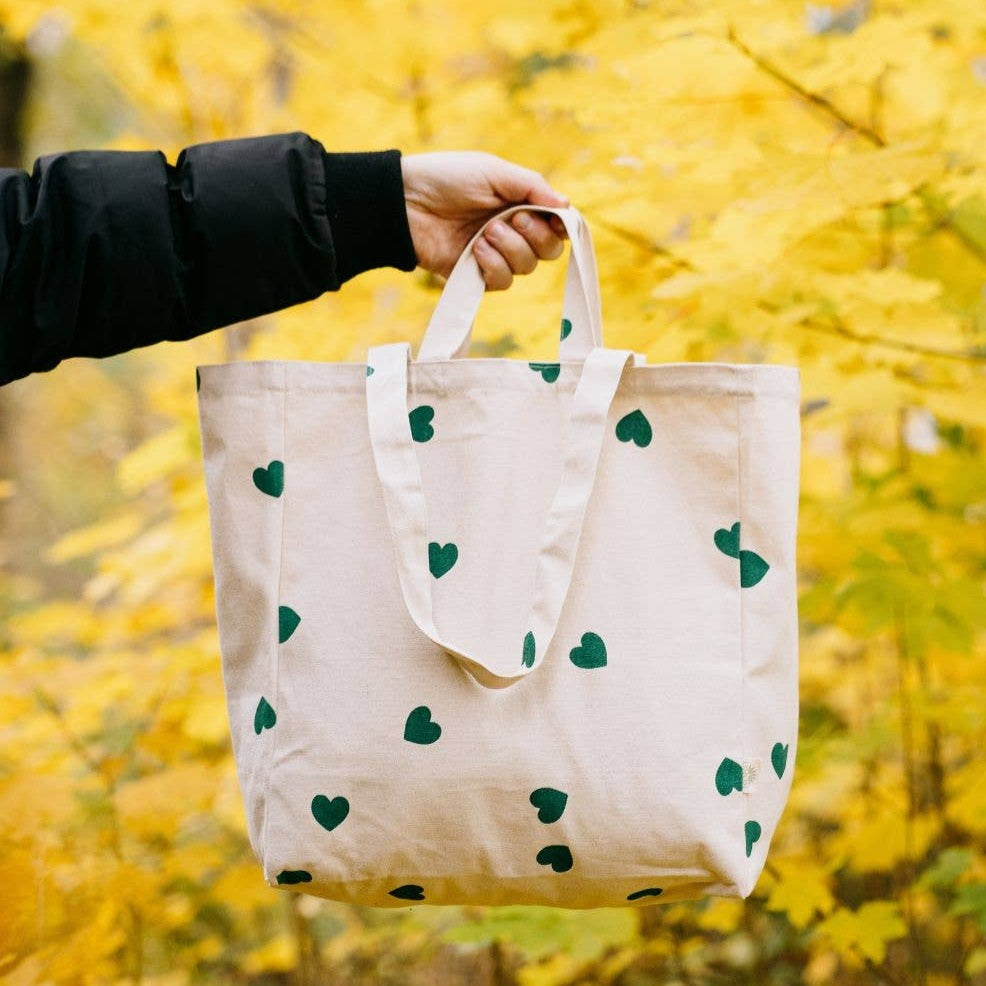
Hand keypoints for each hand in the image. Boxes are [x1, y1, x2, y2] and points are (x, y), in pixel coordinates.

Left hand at [401, 151, 569, 289]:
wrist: (407, 202)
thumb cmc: (448, 179)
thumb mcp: (495, 172)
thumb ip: (533, 187)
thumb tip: (568, 206)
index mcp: (520, 204)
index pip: (556, 225)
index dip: (561, 226)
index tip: (555, 219)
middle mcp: (512, 232)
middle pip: (549, 251)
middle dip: (536, 235)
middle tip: (513, 218)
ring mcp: (494, 255)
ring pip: (527, 268)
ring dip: (511, 248)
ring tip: (485, 232)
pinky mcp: (475, 275)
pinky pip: (502, 282)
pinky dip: (493, 265)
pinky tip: (475, 249)